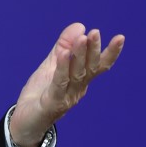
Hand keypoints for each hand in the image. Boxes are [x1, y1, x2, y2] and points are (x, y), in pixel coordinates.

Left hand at [10, 24, 124, 146]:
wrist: (24, 121)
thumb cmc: (41, 92)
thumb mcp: (52, 64)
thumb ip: (64, 46)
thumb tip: (80, 25)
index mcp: (80, 80)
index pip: (98, 65)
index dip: (110, 53)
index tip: (121, 37)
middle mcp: (78, 89)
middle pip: (89, 68)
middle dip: (93, 50)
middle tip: (95, 32)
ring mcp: (66, 97)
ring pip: (76, 74)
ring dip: (80, 55)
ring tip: (82, 38)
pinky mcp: (52, 102)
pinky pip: (59, 83)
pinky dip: (62, 67)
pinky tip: (63, 54)